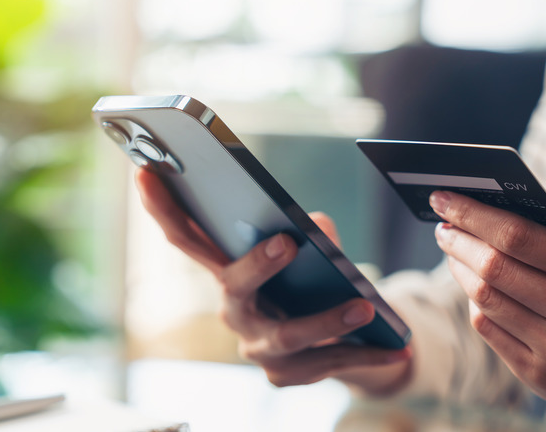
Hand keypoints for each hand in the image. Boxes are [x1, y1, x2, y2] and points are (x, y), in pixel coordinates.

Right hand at [135, 168, 410, 393]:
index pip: (188, 238)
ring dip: (327, 320)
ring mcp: (257, 348)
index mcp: (229, 271)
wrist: (335, 339)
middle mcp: (234, 310)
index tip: (147, 171)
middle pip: (233, 286)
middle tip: (288, 243)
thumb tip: (317, 228)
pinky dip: (366, 353)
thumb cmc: (311, 282)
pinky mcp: (286, 375)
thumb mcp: (312, 252)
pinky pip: (326, 363)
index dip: (163, 207)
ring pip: (287, 335)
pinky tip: (398, 345)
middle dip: (257, 265)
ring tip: (364, 307)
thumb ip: (311, 234)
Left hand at [429, 190, 545, 424]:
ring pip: (485, 300)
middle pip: (495, 269)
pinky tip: (475, 287)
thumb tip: (487, 212)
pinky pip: (489, 330)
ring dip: (460, 269)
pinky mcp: (540, 377)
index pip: (520, 236)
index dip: (474, 215)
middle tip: (443, 224)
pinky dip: (476, 303)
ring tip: (454, 250)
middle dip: (459, 240)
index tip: (446, 197)